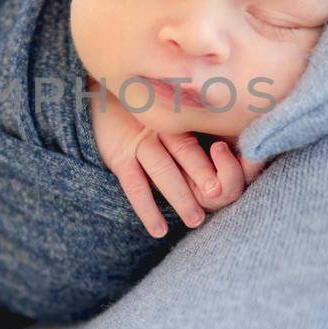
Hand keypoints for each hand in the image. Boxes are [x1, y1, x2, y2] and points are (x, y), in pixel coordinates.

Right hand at [86, 76, 268, 237]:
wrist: (97, 98)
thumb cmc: (142, 109)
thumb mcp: (168, 109)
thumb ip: (193, 123)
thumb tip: (229, 146)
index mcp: (178, 115)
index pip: (202, 134)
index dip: (218, 156)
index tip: (231, 174)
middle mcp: (160, 127)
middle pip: (185, 150)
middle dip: (202, 173)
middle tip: (216, 193)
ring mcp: (138, 141)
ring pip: (162, 169)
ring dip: (180, 195)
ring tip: (196, 220)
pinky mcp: (119, 157)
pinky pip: (134, 186)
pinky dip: (147, 209)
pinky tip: (159, 230)